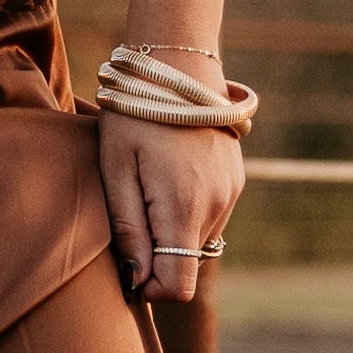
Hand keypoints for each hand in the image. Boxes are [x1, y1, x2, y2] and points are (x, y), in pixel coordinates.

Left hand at [101, 111, 242, 305]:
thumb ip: (128, 231)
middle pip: (187, 264)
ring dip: (172, 231)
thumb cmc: (134, 116)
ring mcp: (232, 192)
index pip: (178, 285)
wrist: (177, 65)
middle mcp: (217, 205)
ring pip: (198, 241)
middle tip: (130, 213)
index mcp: (184, 208)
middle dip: (157, 255)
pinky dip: (187, 212)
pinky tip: (168, 177)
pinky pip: (210, 216)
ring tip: (148, 188)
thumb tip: (138, 281)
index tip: (126, 263)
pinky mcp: (236, 180)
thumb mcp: (116, 171)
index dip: (149, 287)